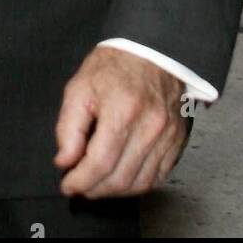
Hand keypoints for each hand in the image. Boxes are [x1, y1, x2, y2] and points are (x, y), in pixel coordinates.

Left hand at [54, 48, 189, 197]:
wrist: (152, 51)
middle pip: (121, 178)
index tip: (68, 185)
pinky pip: (158, 177)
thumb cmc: (113, 67)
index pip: (100, 162)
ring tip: (97, 184)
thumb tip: (65, 161)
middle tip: (80, 186)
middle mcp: (150, 126)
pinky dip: (137, 184)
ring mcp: (167, 136)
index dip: (80, 181)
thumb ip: (68, 127)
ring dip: (115, 191)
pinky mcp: (178, 142)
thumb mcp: (79, 87)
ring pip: (141, 183)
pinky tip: (121, 178)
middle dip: (95, 189)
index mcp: (123, 109)